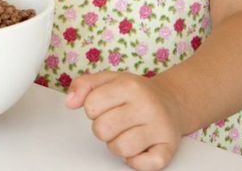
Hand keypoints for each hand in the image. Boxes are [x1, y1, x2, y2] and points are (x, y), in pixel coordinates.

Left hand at [66, 71, 182, 169]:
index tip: (105, 106)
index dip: (92, 108)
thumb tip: (69, 103)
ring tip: (126, 133)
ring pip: (120, 148)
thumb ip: (83, 85)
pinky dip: (136, 161)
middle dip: (102, 128)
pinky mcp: (169, 148)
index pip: (91, 106)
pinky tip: (139, 148)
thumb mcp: (108, 79)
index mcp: (129, 86)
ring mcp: (160, 128)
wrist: (172, 100)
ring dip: (116, 145)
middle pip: (102, 129)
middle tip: (115, 121)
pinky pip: (143, 165)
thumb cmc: (135, 92)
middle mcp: (147, 106)